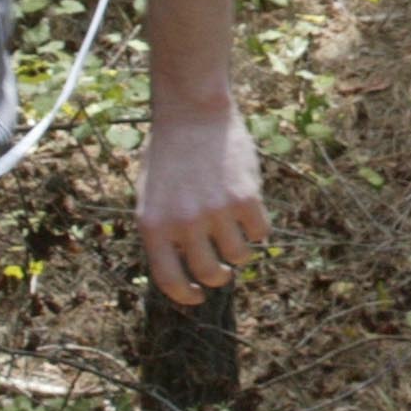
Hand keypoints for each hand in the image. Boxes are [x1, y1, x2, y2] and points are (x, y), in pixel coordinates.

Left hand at [138, 98, 267, 306]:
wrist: (192, 113)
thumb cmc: (169, 156)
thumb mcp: (150, 196)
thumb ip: (163, 234)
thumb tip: (184, 273)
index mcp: (153, 225)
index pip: (170, 280)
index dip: (186, 296)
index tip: (197, 297)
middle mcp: (184, 222)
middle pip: (210, 274)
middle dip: (218, 276)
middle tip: (222, 269)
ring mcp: (216, 211)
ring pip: (239, 256)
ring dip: (239, 250)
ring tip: (234, 231)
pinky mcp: (245, 197)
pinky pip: (260, 233)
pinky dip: (257, 228)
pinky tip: (249, 211)